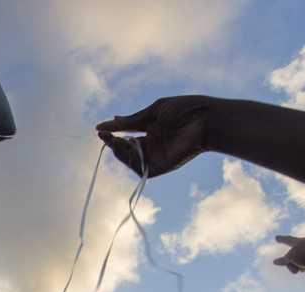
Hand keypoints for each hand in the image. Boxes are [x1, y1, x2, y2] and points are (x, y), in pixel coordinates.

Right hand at [96, 95, 217, 177]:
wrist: (205, 119)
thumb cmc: (185, 110)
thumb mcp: (153, 112)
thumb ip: (132, 120)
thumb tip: (111, 120)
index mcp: (152, 129)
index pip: (128, 133)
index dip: (114, 131)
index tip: (99, 128)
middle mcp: (153, 144)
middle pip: (126, 148)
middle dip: (112, 142)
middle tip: (104, 135)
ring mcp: (156, 157)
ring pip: (129, 159)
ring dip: (117, 150)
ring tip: (111, 140)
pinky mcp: (160, 167)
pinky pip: (139, 168)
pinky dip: (128, 160)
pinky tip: (123, 148)